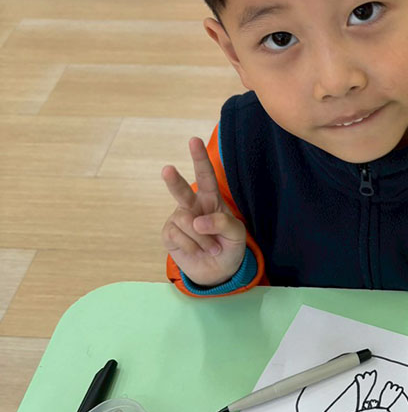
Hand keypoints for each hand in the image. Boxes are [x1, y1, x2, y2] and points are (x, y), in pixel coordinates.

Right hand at [161, 137, 246, 286]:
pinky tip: (197, 251)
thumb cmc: (229, 246)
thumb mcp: (237, 234)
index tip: (193, 140)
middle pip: (182, 190)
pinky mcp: (169, 234)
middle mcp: (192, 205)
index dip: (199, 158)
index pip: (206, 176)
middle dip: (174, 181)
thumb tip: (197, 221)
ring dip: (203, 239)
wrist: (219, 271)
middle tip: (167, 170)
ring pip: (187, 222)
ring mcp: (179, 219)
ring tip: (211, 247)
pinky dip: (192, 247)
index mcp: (211, 199)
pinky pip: (178, 237)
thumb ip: (223, 223)